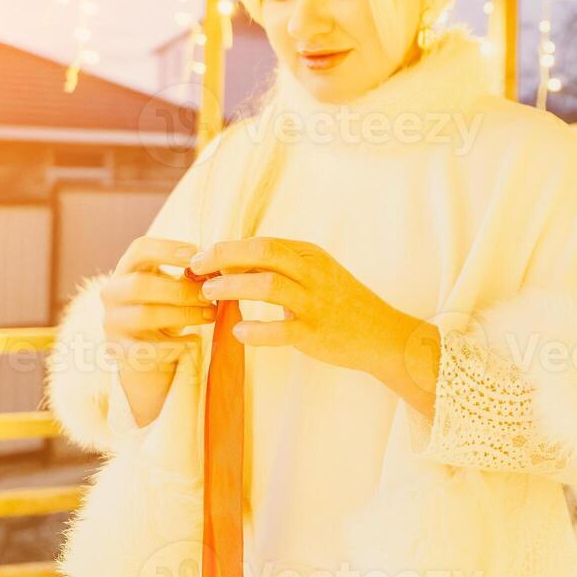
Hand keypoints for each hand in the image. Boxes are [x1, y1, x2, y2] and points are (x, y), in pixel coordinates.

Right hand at [101, 237, 213, 374]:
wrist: (143, 347)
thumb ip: (188, 277)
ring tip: (210, 315)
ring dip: (183, 314)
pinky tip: (195, 339)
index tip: (196, 255)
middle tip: (209, 294)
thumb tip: (216, 270)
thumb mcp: (171, 286)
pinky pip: (146, 347)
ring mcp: (113, 321)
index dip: (168, 249)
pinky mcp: (119, 349)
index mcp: (126, 268)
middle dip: (180, 289)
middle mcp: (112, 292)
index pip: (139, 249)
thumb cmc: (164, 305)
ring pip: (144, 315)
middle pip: (140, 284)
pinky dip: (175, 343)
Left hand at [188, 237, 417, 376]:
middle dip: (223, 256)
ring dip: (232, 287)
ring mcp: (315, 302)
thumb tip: (232, 262)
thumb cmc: (341, 304)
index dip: (227, 248)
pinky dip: (256, 331)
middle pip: (263, 252)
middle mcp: (313, 273)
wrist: (381, 334)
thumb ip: (281, 267)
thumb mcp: (315, 275)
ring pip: (267, 285)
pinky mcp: (316, 332)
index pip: (262, 242)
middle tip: (196, 268)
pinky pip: (281, 330)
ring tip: (209, 295)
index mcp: (310, 255)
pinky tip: (238, 333)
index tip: (201, 258)